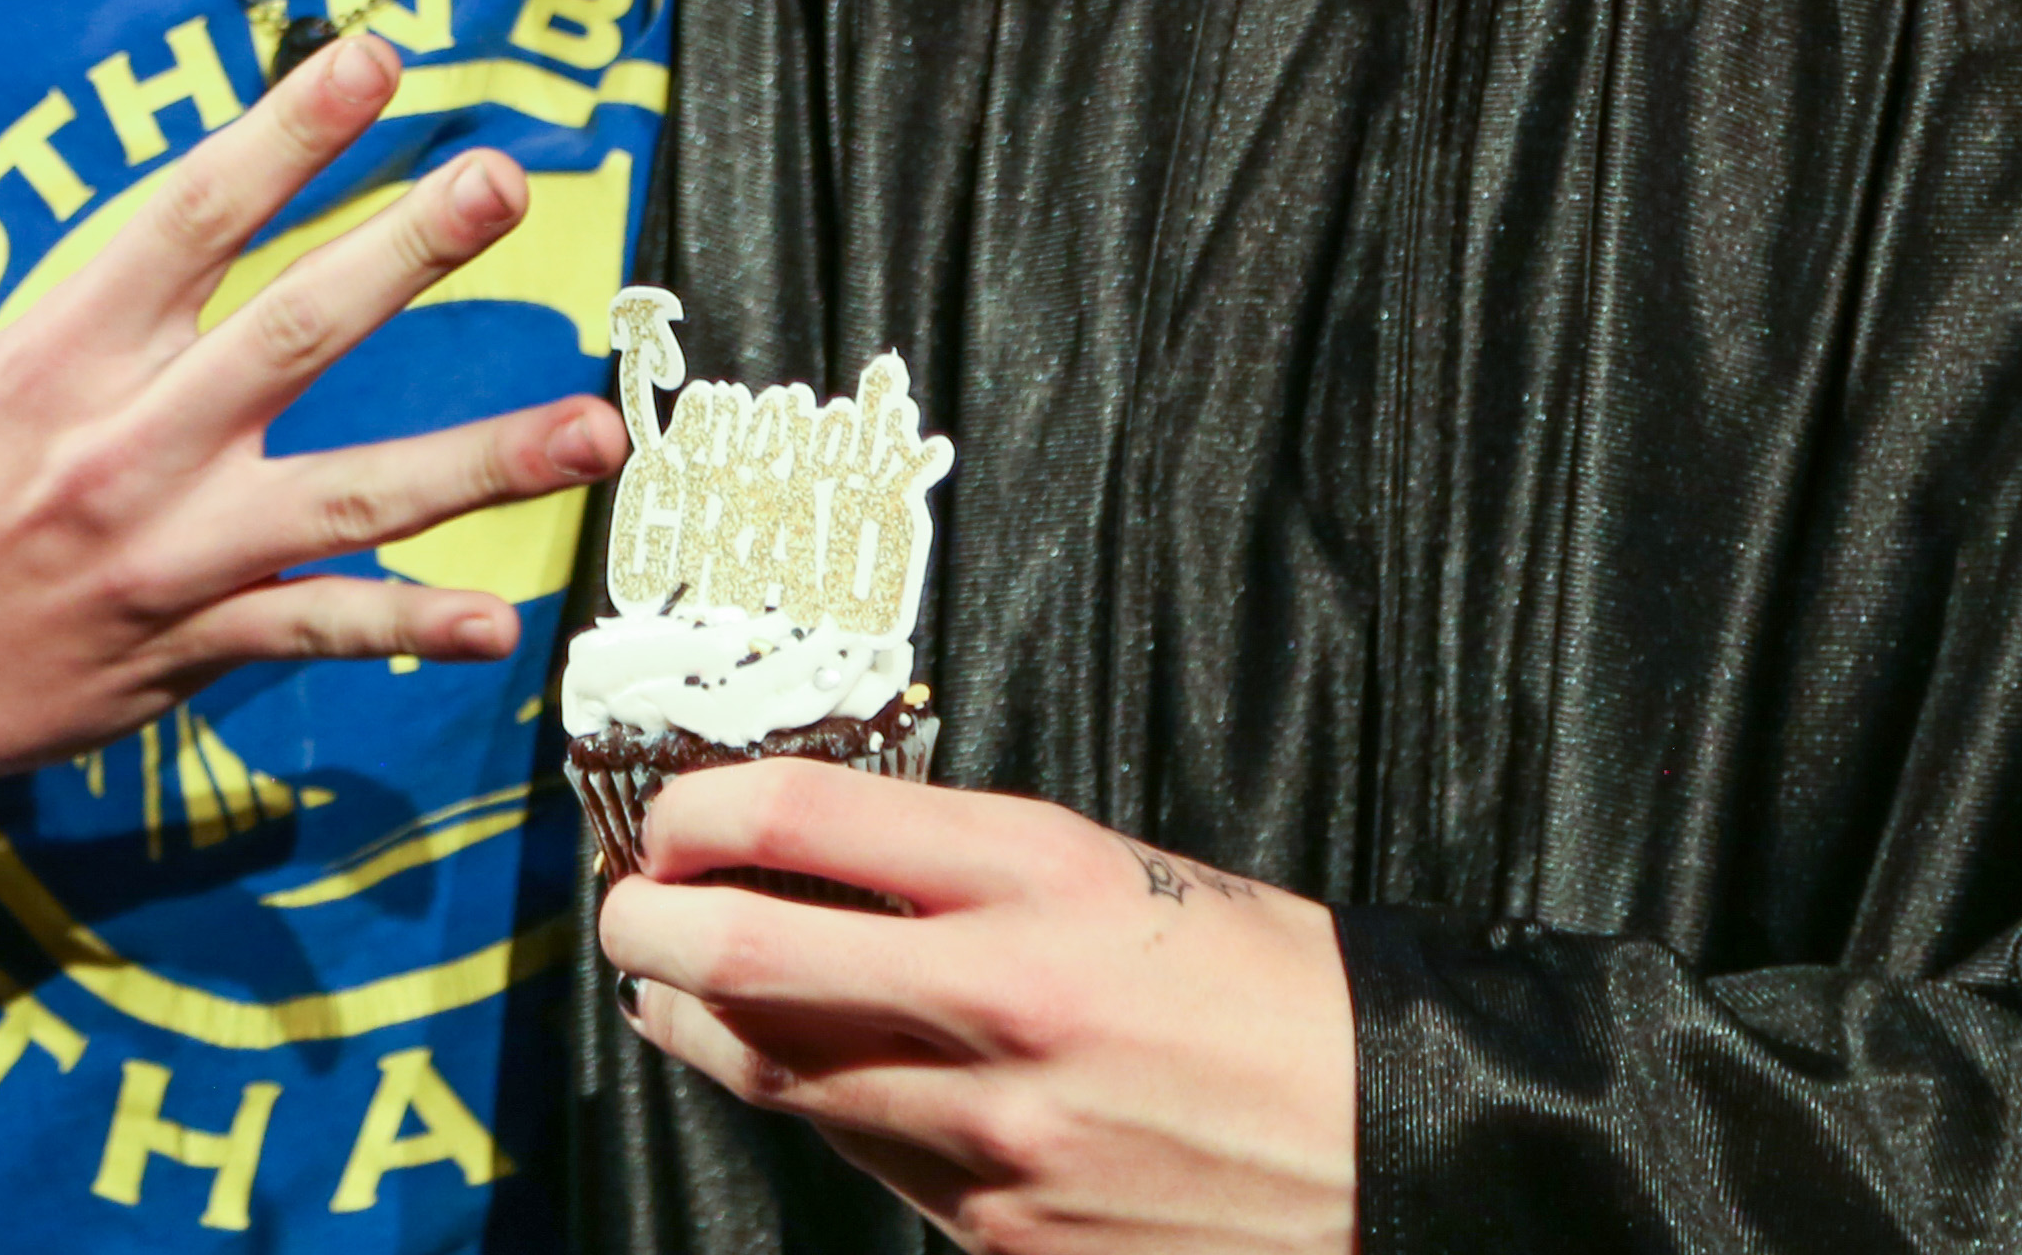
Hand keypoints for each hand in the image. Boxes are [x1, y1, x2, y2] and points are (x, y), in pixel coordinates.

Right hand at [0, 32, 620, 846]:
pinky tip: (497, 622)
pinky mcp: (191, 645)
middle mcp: (126, 444)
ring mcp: (169, 553)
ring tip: (593, 428)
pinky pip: (323, 630)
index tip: (376, 56)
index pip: (192, 216)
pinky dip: (411, 626)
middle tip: (501, 181)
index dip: (288, 131)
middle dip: (407, 249)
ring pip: (350, 497)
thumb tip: (216, 221)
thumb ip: (109, 306)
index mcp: (66, 353)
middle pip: (293, 330)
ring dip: (482, 461)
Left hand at [603, 765, 1351, 1254]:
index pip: (803, 819)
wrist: (1392, 1145)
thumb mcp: (1127, 870)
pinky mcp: (998, 1234)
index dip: (700, 810)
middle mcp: (1000, 1003)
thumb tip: (825, 857)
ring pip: (778, 1075)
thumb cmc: (1270, 988)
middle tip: (629, 907)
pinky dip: (813, 1106)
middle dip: (649, 927)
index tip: (671, 811)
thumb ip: (973, 863)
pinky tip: (807, 1071)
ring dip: (698, 1025)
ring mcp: (991, 1138)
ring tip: (673, 987)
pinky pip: (863, 1158)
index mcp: (1043, 879)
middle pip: (746, 960)